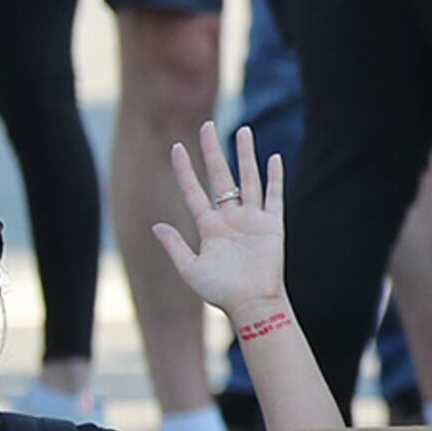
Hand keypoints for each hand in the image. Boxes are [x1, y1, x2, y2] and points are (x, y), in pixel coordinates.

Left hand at [156, 121, 288, 328]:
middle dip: (212, 152)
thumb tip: (157, 225)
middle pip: (220, 176)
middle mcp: (230, 217)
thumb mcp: (189, 268)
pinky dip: (274, 177)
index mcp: (209, 226)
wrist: (252, 303)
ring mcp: (252, 219)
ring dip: (245, 155)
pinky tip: (273, 157)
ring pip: (248, 179)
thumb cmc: (220, 291)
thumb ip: (174, 246)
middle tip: (206, 126)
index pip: (194, 191)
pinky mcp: (272, 225)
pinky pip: (273, 196)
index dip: (184, 170)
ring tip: (242, 130)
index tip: (176, 148)